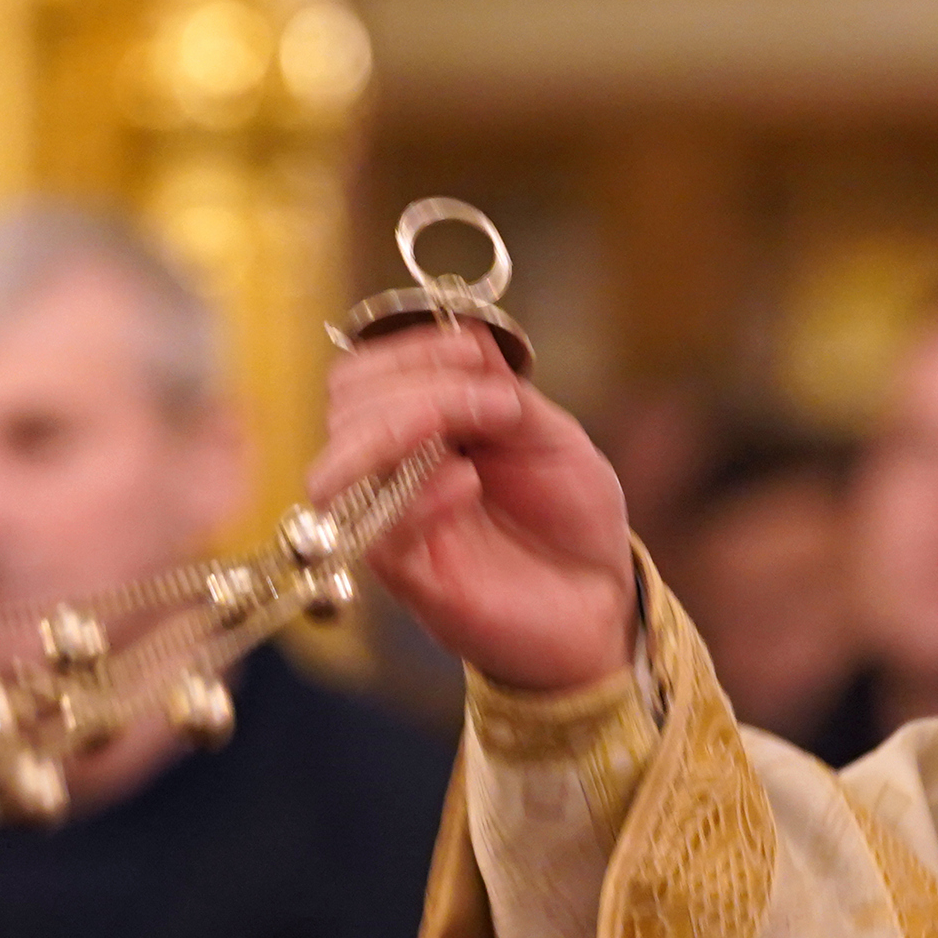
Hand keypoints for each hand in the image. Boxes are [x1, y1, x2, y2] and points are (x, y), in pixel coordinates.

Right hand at [313, 322, 636, 691]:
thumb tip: (464, 339)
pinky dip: (419, 495)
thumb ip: (502, 391)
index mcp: (417, 426)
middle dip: (414, 386)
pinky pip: (376, 531)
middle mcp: (391, 470)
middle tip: (492, 402)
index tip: (474, 356)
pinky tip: (469, 486)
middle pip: (342, 407)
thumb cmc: (571, 516)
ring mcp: (391, 524)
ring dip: (404, 429)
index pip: (363, 374)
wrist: (599, 598)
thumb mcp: (551, 435)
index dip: (410, 351)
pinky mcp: (407, 577)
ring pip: (338, 468)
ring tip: (476, 437)